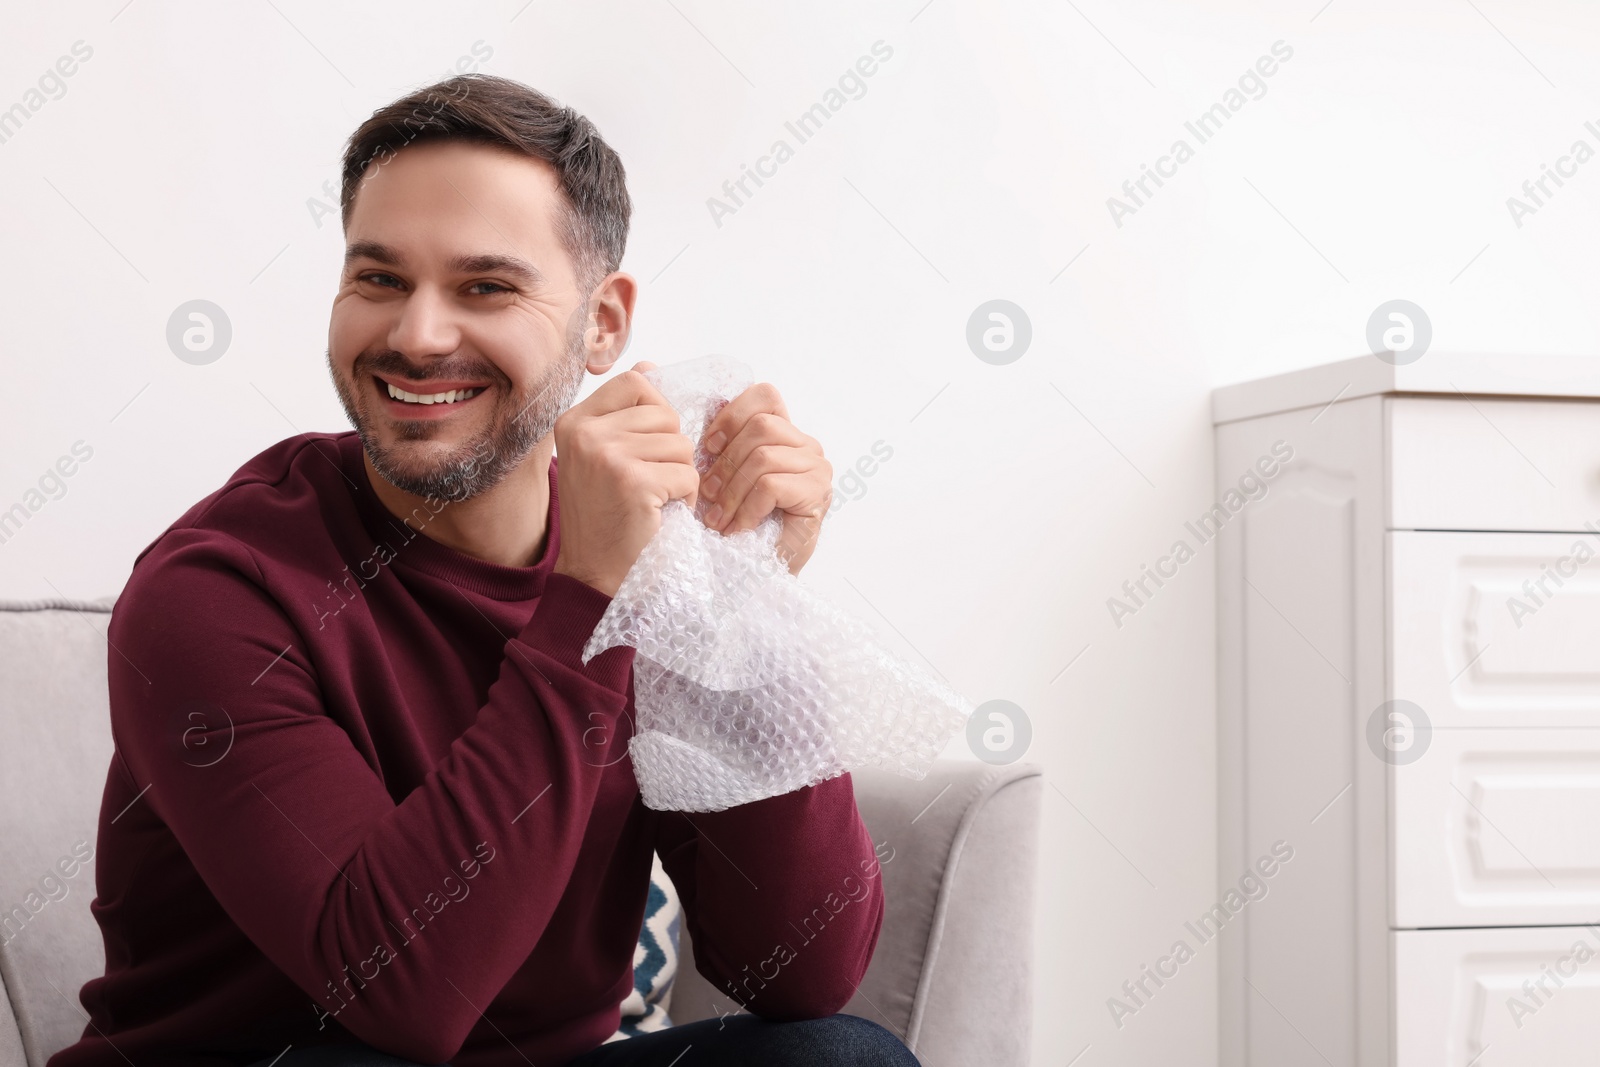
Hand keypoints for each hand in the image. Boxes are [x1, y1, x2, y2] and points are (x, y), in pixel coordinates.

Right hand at [551, 362, 698, 597]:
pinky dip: (685, 498)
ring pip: (681, 446)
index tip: (650, 445)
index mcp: (575, 421)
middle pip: (665, 415)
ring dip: (680, 476)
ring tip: (655, 500)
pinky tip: (661, 514)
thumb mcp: (599, 456)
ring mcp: (608, 456)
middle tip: (652, 482)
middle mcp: (586, 433)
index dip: (657, 410)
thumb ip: (622, 413)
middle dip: (672, 451)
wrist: (592, 574)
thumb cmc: (604, 514)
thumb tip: (651, 366)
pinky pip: (688, 475)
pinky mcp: (634, 482)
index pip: (635, 382)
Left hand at [698, 382, 831, 574]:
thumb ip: (712, 441)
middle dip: (726, 464)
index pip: (765, 396)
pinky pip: (772, 485)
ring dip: (732, 491)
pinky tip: (738, 529)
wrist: (752, 577)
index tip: (708, 449)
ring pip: (764, 456)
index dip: (732, 416)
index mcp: (785, 434)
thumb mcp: (718, 475)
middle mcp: (807, 447)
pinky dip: (747, 509)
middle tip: (707, 497)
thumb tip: (668, 391)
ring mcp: (817, 471)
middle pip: (762, 426)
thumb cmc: (732, 525)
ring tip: (719, 519)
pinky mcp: (817, 497)